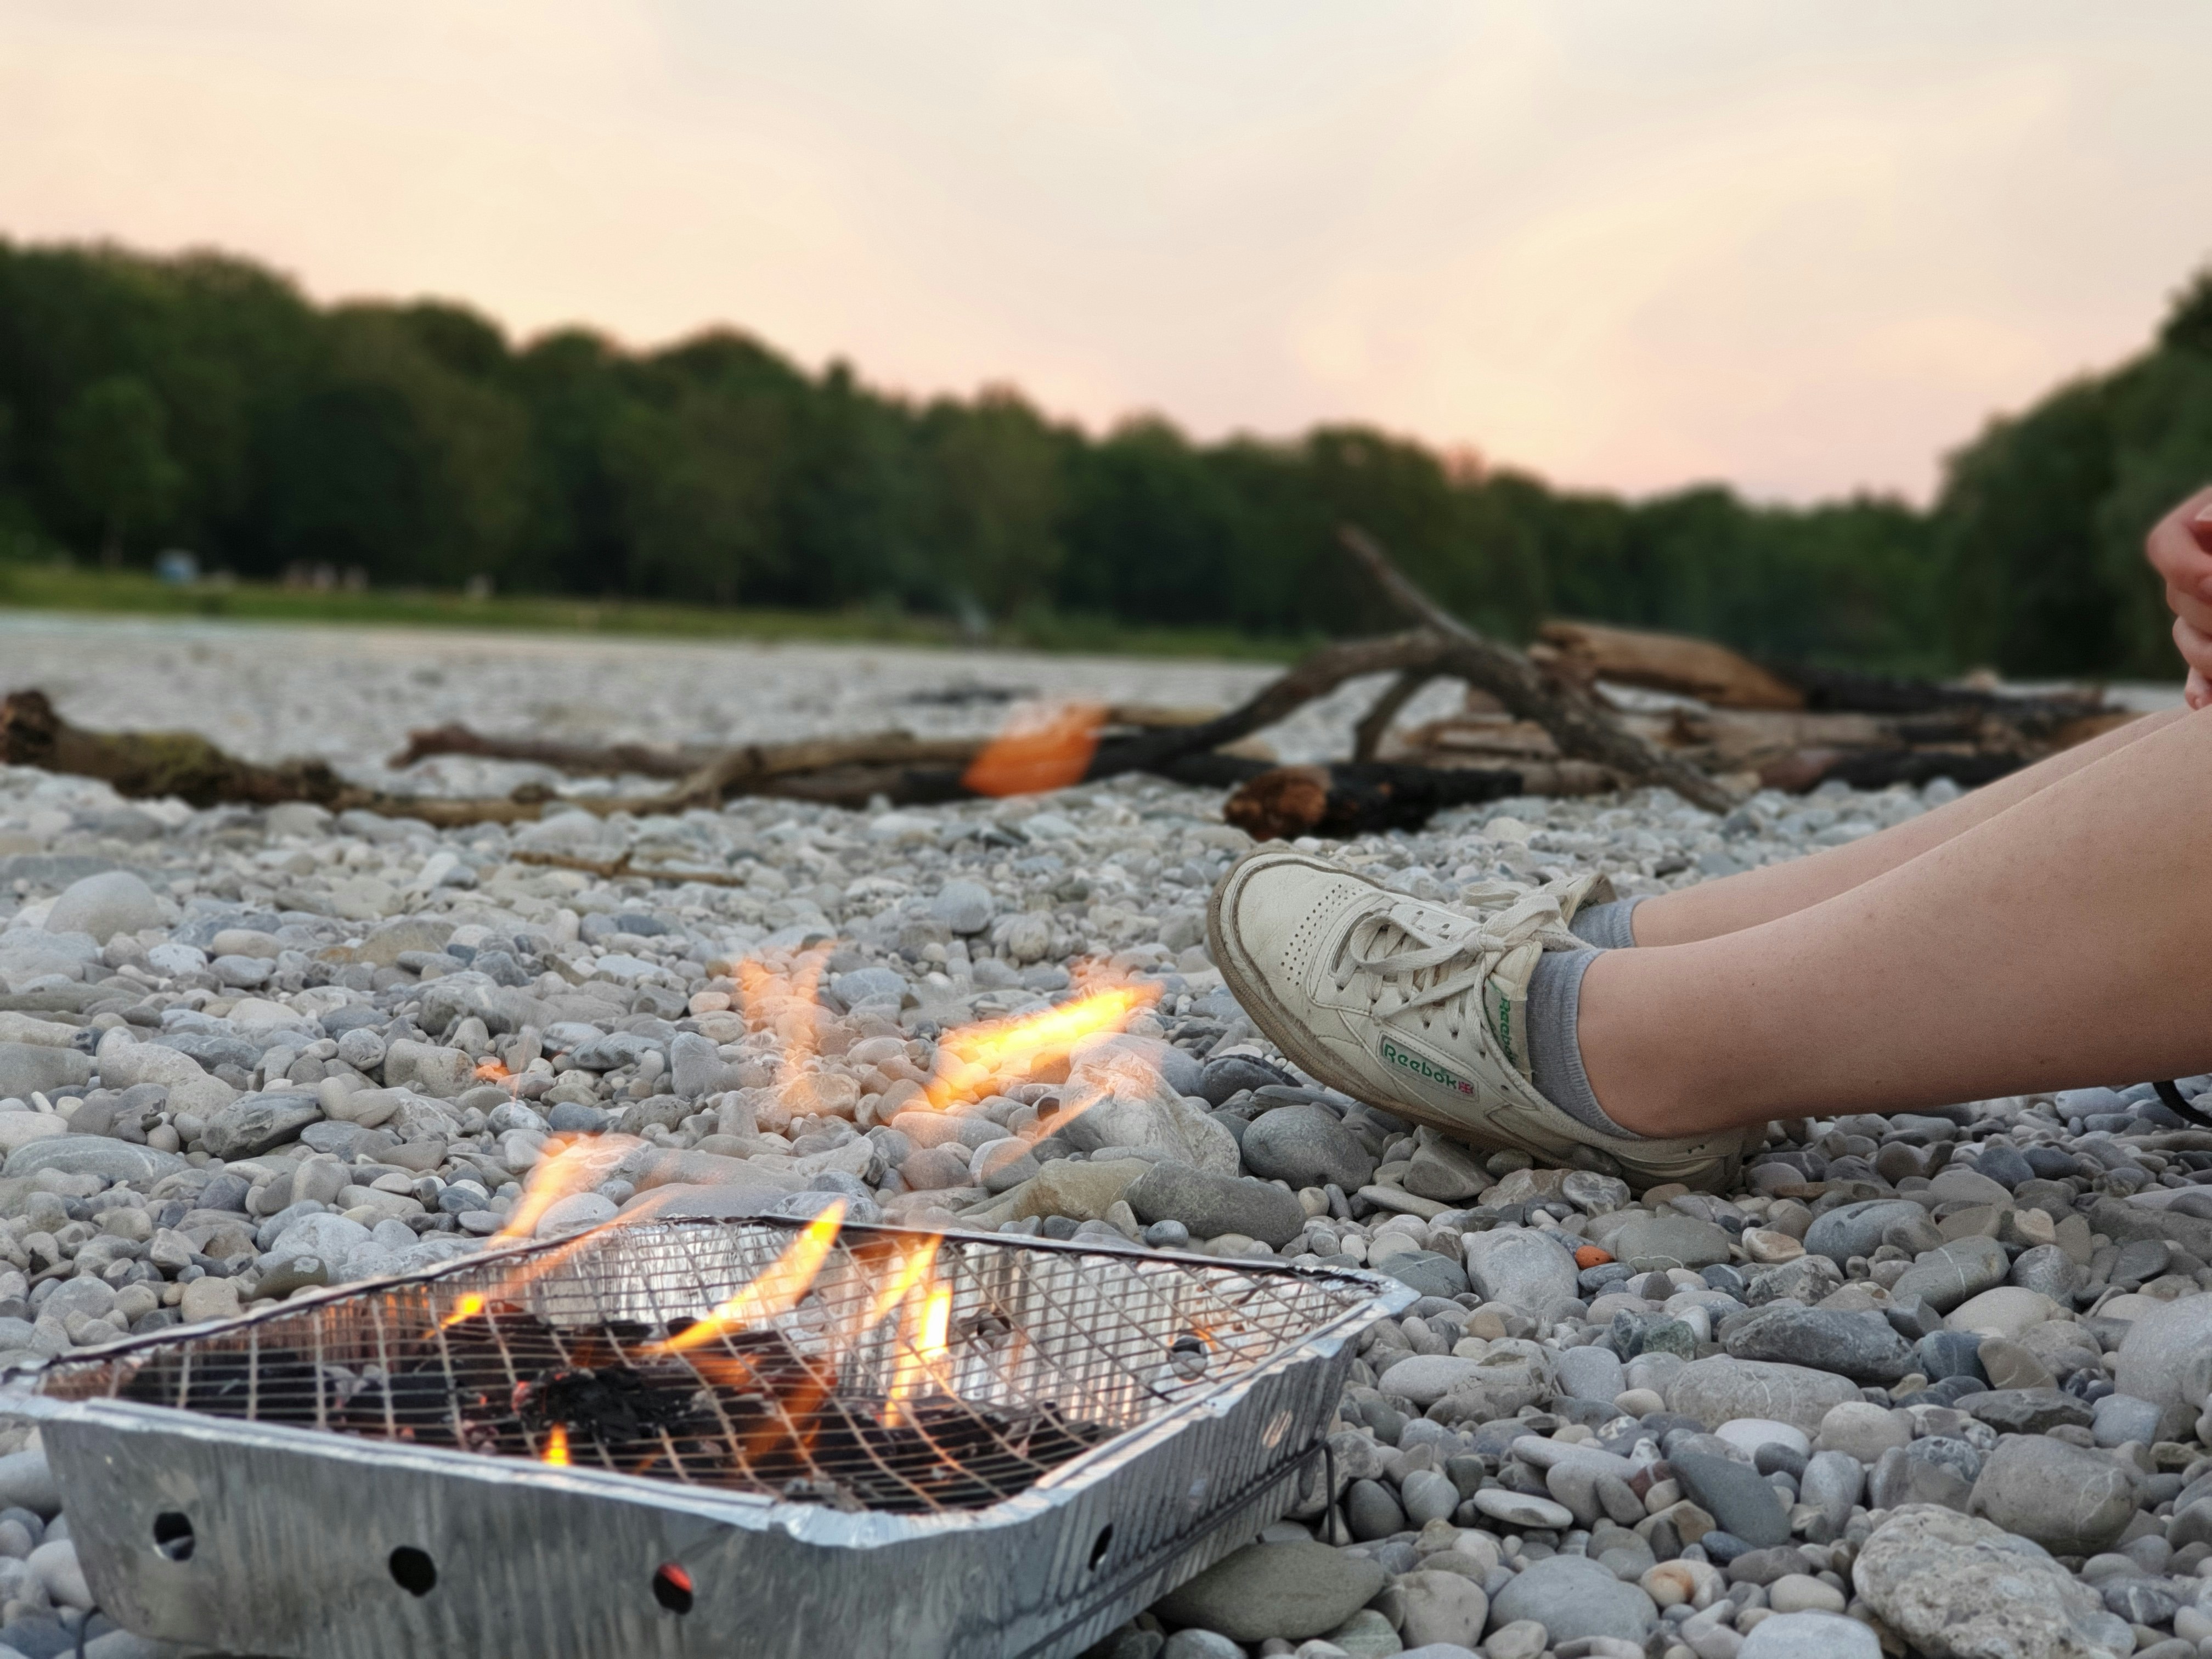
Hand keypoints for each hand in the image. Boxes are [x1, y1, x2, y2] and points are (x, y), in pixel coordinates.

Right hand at [2144, 488, 2211, 708]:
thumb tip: (2202, 521)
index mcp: (2201, 524)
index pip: (2165, 545)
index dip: (2187, 568)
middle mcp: (2199, 568)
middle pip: (2177, 598)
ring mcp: (2209, 611)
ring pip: (2188, 639)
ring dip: (2210, 653)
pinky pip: (2200, 672)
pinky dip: (2202, 686)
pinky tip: (2204, 702)